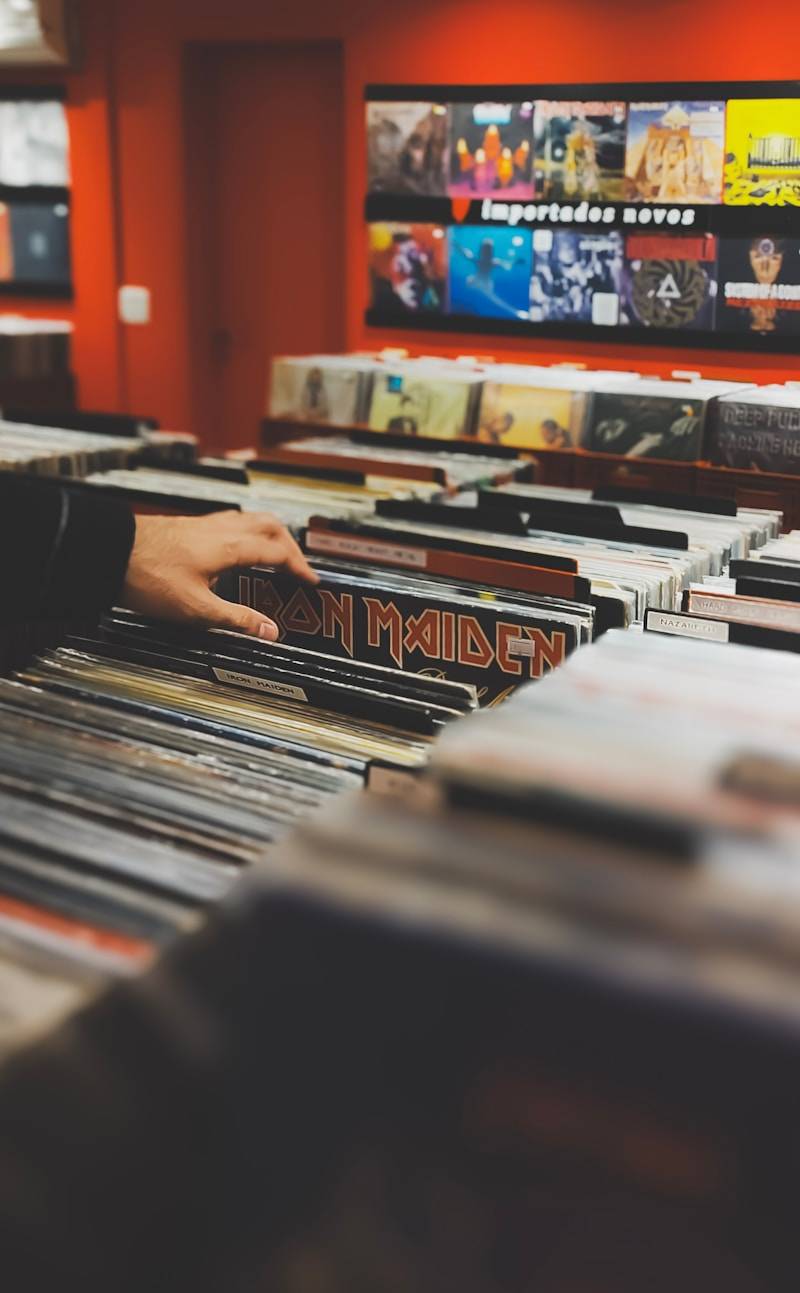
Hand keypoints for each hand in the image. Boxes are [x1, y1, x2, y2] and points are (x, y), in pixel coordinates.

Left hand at [121, 511, 317, 638]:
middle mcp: (222, 528)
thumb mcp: (197, 608)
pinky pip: (231, 521)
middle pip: (270, 525)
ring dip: (270, 533)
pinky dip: (247, 531)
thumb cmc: (148, 577)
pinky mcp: (190, 525)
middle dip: (290, 545)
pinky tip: (236, 547)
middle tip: (298, 566)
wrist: (109, 551)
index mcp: (231, 546)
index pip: (279, 552)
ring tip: (275, 552)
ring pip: (251, 518)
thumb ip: (237, 619)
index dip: (299, 567)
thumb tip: (270, 631)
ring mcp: (205, 523)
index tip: (311, 581)